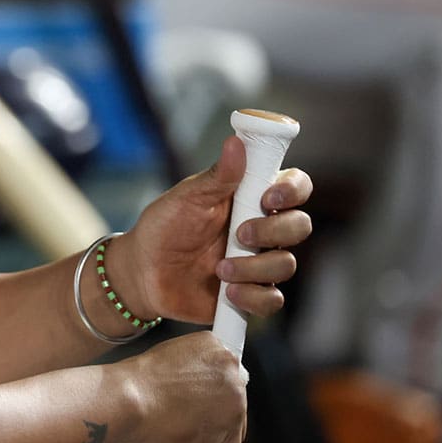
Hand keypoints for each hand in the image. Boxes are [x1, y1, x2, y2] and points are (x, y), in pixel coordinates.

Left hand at [117, 135, 312, 322]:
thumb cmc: (164, 226)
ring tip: (219, 269)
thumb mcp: (187, 198)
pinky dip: (254, 297)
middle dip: (273, 231)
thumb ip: (217, 176)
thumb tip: (236, 142)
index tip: (269, 198)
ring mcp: (258, 262)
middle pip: (299, 226)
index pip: (295, 186)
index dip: (293, 190)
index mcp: (252, 198)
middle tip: (239, 234)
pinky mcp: (250, 293)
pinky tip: (229, 292)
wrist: (142, 270)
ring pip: (286, 265)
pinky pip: (272, 300)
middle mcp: (263, 229)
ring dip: (256, 267)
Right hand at [118, 330, 246, 442]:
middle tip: (188, 422)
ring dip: (211, 435)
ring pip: (232, 426)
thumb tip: (197, 393)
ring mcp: (235, 396)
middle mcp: (229, 366)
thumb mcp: (169, 360)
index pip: (225, 375)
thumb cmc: (136, 384)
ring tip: (183, 435)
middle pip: (233, 400)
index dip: (211, 393)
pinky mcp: (232, 425)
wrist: (127, 399)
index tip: (201, 403)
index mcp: (213, 345)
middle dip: (213, 415)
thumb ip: (192, 372)